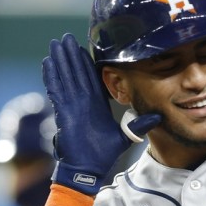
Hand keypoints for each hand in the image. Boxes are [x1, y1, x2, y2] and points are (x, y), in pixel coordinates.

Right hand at [42, 33, 160, 194]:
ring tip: (55, 43)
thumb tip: (158, 117)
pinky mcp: (63, 112)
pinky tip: (47, 62)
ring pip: (65, 76)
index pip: (91, 78)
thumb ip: (139, 125)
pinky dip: (51, 76)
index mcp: (96, 105)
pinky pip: (56, 90)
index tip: (84, 48)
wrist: (88, 168)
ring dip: (60, 60)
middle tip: (66, 37)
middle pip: (76, 72)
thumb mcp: (125, 136)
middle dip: (71, 55)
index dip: (87, 63)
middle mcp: (82, 101)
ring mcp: (71, 105)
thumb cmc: (103, 153)